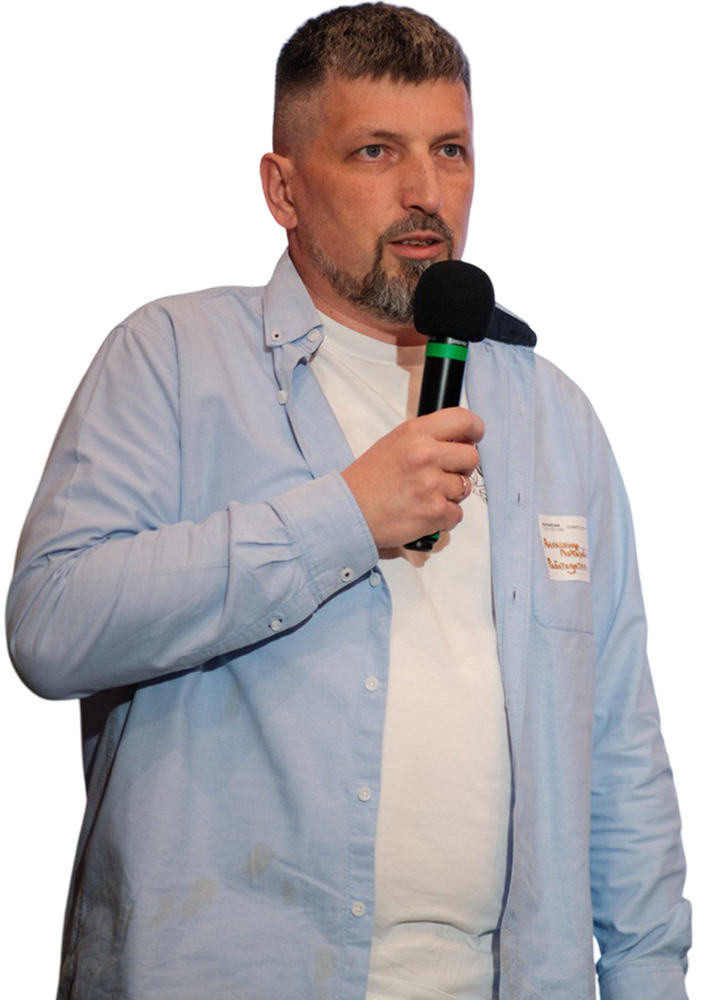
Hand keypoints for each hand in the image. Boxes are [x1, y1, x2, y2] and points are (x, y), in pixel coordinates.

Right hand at [341, 407, 483, 550]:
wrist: (348, 511)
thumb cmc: (368, 480)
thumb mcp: (394, 443)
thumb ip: (426, 438)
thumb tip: (458, 440)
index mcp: (416, 433)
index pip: (464, 420)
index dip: (474, 429)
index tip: (473, 436)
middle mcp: (426, 455)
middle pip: (471, 457)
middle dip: (460, 467)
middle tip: (441, 474)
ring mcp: (432, 484)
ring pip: (464, 487)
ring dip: (449, 494)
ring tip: (424, 495)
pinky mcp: (434, 512)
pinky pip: (457, 513)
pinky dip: (443, 516)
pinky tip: (423, 511)